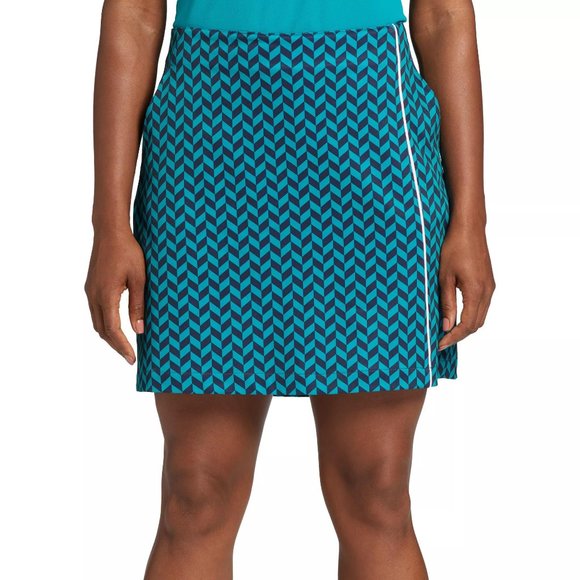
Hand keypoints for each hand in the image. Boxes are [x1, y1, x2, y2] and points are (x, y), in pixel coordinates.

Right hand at [84, 229, 145, 363]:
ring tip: (125, 346)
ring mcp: (90, 291)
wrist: (109, 232)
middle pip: (102, 330)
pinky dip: (105, 324)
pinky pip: (96, 312)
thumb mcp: (139, 279)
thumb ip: (138, 305)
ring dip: (109, 336)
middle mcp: (93, 296)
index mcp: (106, 295)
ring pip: (97, 322)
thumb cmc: (128, 252)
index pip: (112, 330)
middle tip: (130, 357)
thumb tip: (140, 330)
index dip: (122, 346)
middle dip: (116, 345)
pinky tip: (117, 327)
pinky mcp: (91, 287)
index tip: (132, 359)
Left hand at [438, 222, 494, 350]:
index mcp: (477, 292)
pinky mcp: (488, 282)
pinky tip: (457, 316)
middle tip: (441, 341)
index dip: (453, 337)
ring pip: (480, 316)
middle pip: (476, 325)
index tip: (440, 345)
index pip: (467, 325)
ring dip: (465, 327)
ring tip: (447, 332)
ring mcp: (490, 287)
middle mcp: (488, 292)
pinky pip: (482, 306)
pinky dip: (470, 316)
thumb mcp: (444, 277)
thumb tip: (446, 326)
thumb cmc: (453, 248)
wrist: (469, 227)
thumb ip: (446, 303)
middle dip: (459, 335)